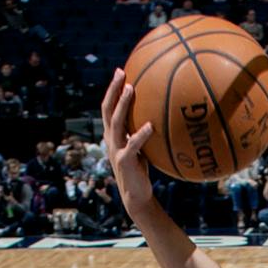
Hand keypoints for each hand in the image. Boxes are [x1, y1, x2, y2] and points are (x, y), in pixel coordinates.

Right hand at [98, 69, 154, 213]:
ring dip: (122, 104)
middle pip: (107, 109)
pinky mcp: (124, 161)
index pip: (108, 107)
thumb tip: (160, 116)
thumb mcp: (141, 148)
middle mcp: (110, 139)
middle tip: (121, 72)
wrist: (136, 196)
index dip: (113, 90)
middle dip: (113, 90)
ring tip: (131, 89)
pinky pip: (132, 144)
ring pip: (116, 122)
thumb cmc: (140, 171)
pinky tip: (151, 126)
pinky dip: (140, 134)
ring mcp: (116, 149)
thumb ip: (142, 133)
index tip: (120, 71)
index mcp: (113, 135)